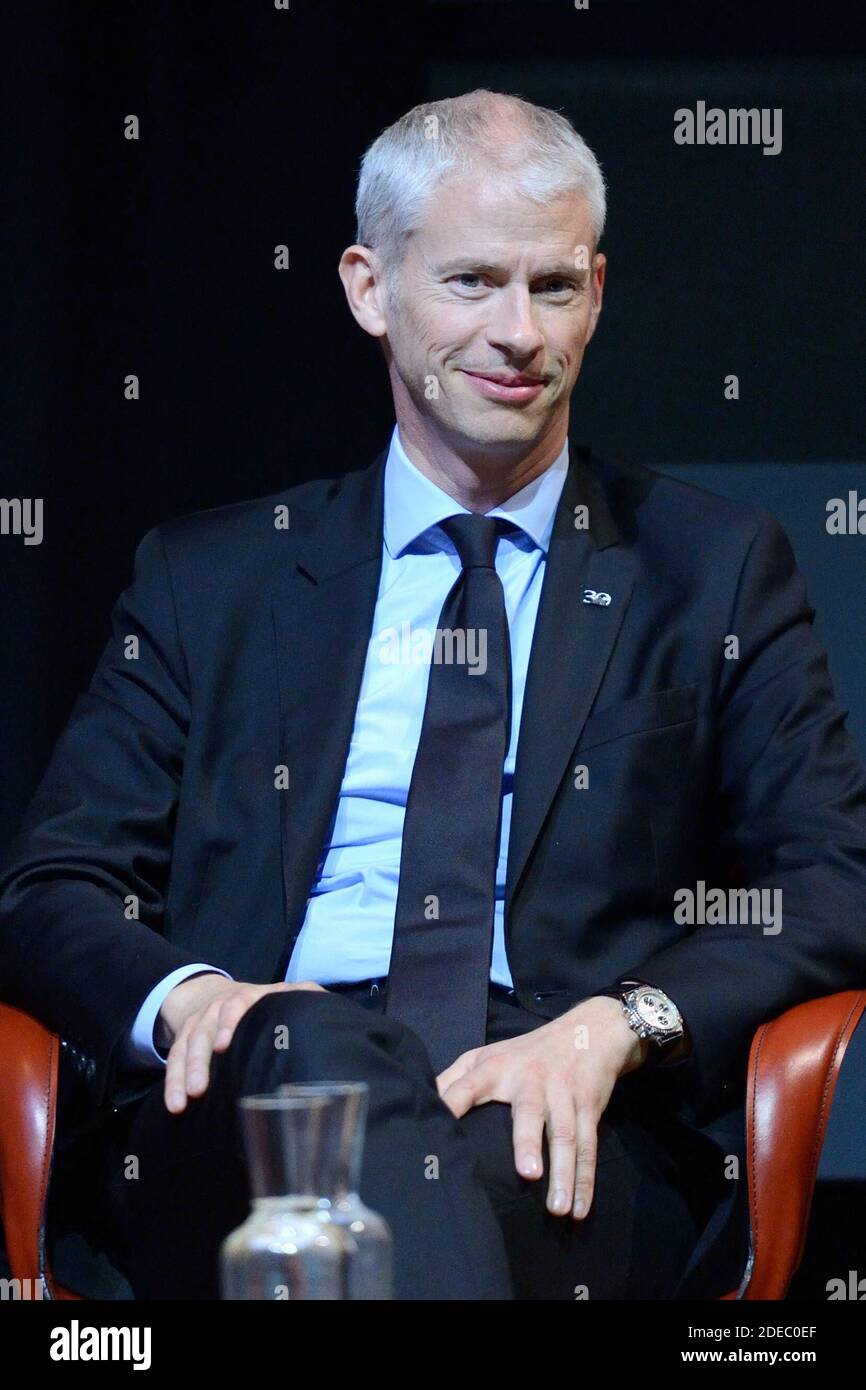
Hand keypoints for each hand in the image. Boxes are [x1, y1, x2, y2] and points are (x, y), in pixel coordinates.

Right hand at [157, 975, 325, 1113]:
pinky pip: (174, 1060)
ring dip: (182, 1076)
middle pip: (203, 1031)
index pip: (236, 1005)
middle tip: (200, 1088)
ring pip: (185, 1048)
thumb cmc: (262, 1004)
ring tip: (182, 1104)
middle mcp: (217, 1009)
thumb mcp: (283, 994)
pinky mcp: (184, 1039)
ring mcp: (198, 1023)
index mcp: (246, 998)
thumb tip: (326, 1006)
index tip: (224, 1044)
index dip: (229, 1022)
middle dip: (200, 1060)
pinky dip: (172, 1083)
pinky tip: (174, 1105)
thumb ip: (304, 996)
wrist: (217, 993)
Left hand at [436, 996, 647, 1220]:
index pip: (467, 1085)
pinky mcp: (588, 1107)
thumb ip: (453, 1079)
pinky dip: (586, 1180)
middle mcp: (530, 1080)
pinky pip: (588, 1146)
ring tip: (559, 1209)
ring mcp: (562, 1094)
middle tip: (527, 1173)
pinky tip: (579, 1209)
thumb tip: (420, 1103)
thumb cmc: (525, 1052)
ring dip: (564, 1172)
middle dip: (528, 1142)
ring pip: (565, 1135)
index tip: (440, 1127)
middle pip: (529, 1112)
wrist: (588, 1031)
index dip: (452, 1102)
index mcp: (496, 1069)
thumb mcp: (486, 1055)